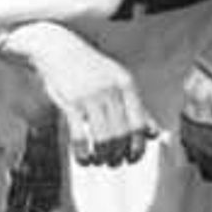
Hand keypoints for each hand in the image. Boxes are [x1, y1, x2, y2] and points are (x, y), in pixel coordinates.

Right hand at [28, 42, 146, 163]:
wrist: (57, 48)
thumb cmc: (90, 68)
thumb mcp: (117, 80)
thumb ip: (136, 106)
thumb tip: (154, 133)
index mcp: (126, 84)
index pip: (140, 124)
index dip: (138, 146)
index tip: (133, 157)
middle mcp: (111, 90)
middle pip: (122, 135)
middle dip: (119, 155)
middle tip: (114, 162)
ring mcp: (91, 97)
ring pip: (104, 139)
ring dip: (103, 157)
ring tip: (99, 161)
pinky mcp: (71, 103)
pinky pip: (80, 137)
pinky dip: (83, 154)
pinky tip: (83, 159)